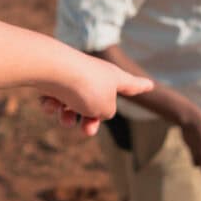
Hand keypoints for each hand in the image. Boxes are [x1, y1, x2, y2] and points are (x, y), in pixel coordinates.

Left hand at [36, 53, 152, 136]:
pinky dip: (52, 104)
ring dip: (68, 117)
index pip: (132, 84)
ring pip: (72, 105)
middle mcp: (96, 75)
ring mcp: (74, 76)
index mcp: (114, 78)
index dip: (141, 86)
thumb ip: (106, 112)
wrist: (53, 69)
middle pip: (97, 103)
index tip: (149, 85)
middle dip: (90, 121)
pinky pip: (54, 99)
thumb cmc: (86, 87)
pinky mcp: (53, 78)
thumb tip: (95, 109)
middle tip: (87, 131)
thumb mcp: (106, 108)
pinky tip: (50, 102)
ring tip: (65, 118)